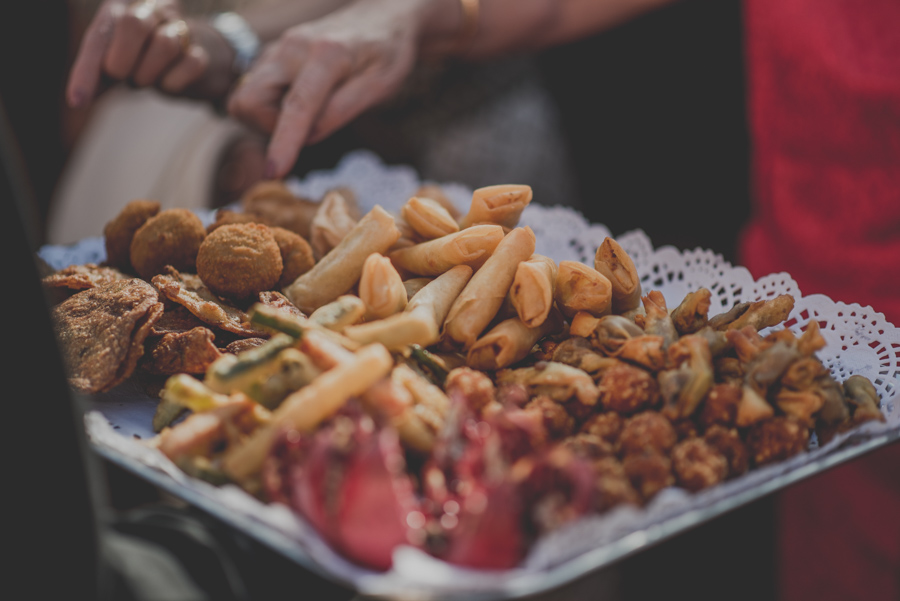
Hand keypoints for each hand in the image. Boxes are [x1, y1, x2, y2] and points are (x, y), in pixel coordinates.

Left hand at [66, 0, 235, 106]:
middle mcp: (153, 7)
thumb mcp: (114, 59)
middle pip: (132, 24)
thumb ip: (96, 72)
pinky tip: (168, 83)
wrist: (193, 58)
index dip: (86, 68)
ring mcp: (181, 27)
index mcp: (124, 4)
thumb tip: (78, 98)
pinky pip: (190, 65)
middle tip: (123, 77)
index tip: (77, 101)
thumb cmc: (144, 57)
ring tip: (144, 79)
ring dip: (148, 74)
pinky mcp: (203, 52)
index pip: (99, 34)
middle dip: (121, 61)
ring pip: (165, 44)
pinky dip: (173, 83)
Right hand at [227, 0, 428, 177]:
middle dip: (269, 127)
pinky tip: (301, 102)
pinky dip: (271, 106)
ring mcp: (277, 48)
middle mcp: (292, 47)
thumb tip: (308, 136)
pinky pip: (254, 90)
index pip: (296, 107)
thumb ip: (343, 110)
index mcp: (325, 54)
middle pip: (248, 101)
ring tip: (309, 115)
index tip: (274, 172)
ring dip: (270, 118)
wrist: (381, 15)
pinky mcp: (271, 54)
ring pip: (246, 97)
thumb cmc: (387, 52)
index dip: (283, 143)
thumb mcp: (380, 84)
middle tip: (308, 130)